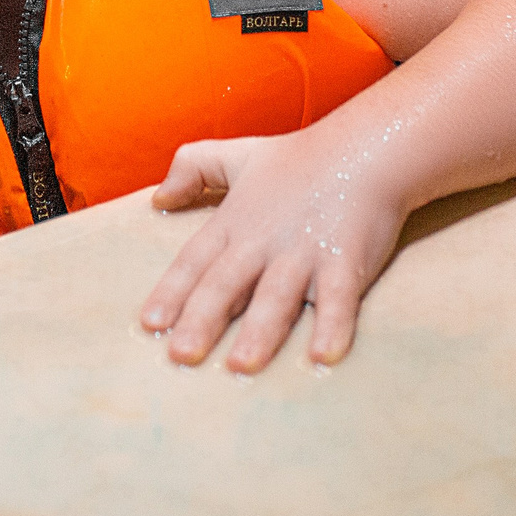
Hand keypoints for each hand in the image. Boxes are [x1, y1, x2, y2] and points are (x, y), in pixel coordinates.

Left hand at [138, 124, 409, 372]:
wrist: (366, 149)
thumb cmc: (300, 158)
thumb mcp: (237, 155)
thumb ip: (192, 168)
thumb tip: (157, 199)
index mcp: (235, 222)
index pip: (195, 261)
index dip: (172, 291)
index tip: (150, 324)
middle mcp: (263, 241)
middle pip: (226, 284)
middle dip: (203, 319)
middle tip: (181, 356)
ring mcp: (304, 253)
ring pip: (276, 296)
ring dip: (259, 331)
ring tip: (241, 366)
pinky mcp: (346, 261)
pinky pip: (338, 298)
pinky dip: (332, 326)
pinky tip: (322, 356)